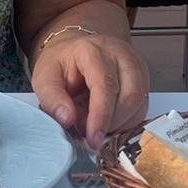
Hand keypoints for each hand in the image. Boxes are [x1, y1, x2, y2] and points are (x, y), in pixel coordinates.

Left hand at [31, 30, 148, 147]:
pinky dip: (126, 121)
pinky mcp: (143, 78)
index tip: (93, 138)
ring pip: (139, 104)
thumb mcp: (44, 78)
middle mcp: (120, 55)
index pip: (105, 86)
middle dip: (111, 123)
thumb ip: (52, 99)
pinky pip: (142, 107)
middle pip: (130, 96)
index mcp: (93, 51)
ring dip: (119, 124)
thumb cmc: (62, 62)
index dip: (101, 116)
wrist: (76, 50)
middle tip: (90, 133)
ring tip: (96, 124)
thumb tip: (67, 119)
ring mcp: (135, 65)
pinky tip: (108, 120)